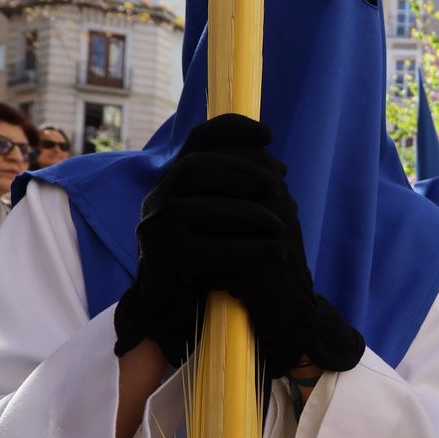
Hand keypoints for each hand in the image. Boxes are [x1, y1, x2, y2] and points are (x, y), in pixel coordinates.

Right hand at [113, 116, 362, 376]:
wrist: (174, 307)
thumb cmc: (208, 256)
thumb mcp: (221, 217)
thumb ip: (241, 191)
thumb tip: (280, 167)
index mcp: (174, 182)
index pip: (197, 141)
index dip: (231, 130)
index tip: (269, 135)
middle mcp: (157, 201)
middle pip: (193, 169)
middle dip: (240, 174)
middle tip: (278, 189)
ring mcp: (156, 231)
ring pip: (198, 209)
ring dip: (249, 215)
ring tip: (282, 228)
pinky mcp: (166, 263)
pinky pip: (208, 251)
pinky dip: (248, 249)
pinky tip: (274, 252)